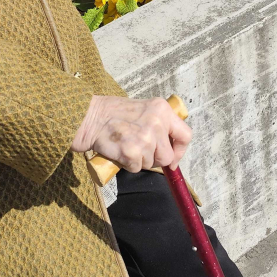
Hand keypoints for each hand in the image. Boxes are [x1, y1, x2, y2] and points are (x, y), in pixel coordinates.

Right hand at [71, 95, 191, 171]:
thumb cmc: (115, 114)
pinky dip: (128, 164)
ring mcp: (145, 137)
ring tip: (127, 145)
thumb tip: (172, 152)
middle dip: (156, 159)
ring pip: (151, 164)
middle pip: (168, 156)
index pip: (186, 135)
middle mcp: (157, 122)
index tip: (172, 158)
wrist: (90, 117)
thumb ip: (160, 125)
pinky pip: (137, 168)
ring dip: (140, 160)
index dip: (180, 151)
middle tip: (141, 151)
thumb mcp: (145, 110)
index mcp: (162, 109)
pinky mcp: (132, 151)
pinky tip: (120, 151)